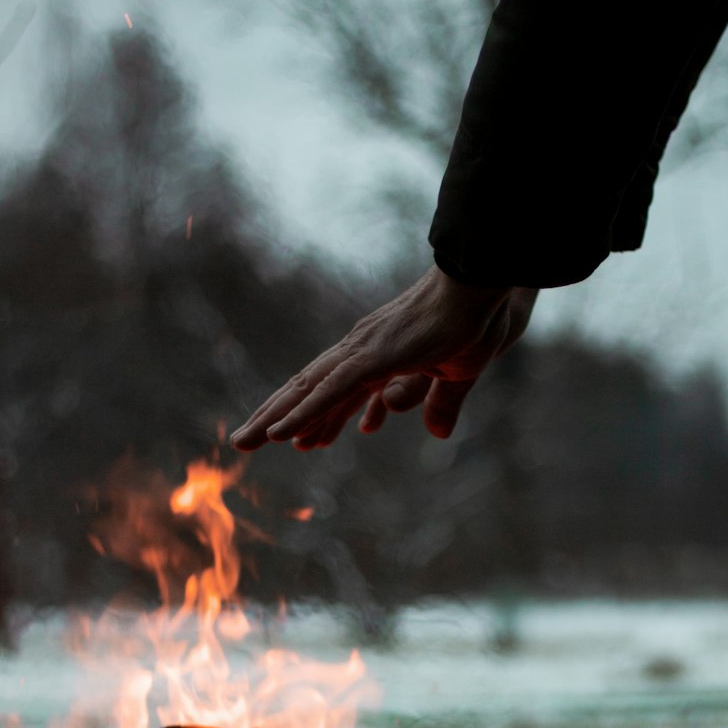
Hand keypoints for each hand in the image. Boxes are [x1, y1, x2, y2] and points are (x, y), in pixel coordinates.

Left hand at [230, 266, 536, 450]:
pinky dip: (305, 412)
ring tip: (245, 441)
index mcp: (376, 355)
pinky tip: (282, 433)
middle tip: (242, 441)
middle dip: (274, 415)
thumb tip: (434, 432)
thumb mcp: (457, 376)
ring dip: (275, 417)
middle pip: (307, 388)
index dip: (307, 414)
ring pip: (309, 390)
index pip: (331, 389)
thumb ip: (440, 403)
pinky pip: (332, 390)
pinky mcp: (375, 357)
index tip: (287, 438)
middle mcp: (360, 350)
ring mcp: (364, 351)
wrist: (485, 286)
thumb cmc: (474, 320)